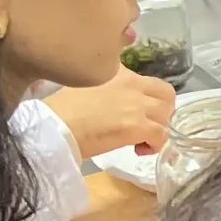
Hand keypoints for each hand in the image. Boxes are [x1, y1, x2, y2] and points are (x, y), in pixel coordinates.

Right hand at [46, 69, 176, 158]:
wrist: (54, 126)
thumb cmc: (61, 109)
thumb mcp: (84, 84)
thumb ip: (104, 87)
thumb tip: (110, 102)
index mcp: (118, 71)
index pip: (147, 81)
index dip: (146, 98)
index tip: (134, 111)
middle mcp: (132, 83)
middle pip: (166, 93)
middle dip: (162, 110)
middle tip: (147, 124)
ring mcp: (136, 104)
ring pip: (166, 114)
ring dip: (159, 128)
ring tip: (141, 140)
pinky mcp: (136, 126)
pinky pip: (161, 135)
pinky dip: (155, 145)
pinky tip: (139, 150)